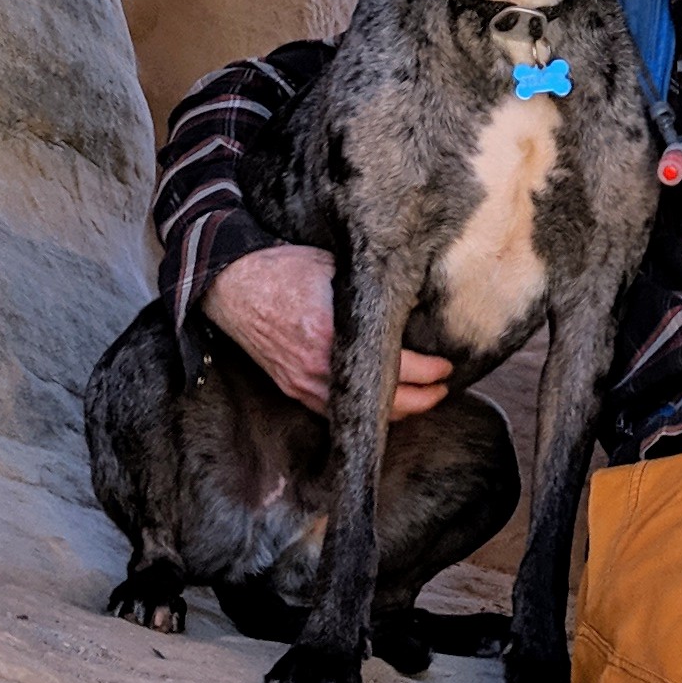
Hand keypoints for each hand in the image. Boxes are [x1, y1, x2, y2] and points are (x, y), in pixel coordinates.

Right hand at [208, 244, 452, 419]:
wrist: (233, 286)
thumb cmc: (284, 269)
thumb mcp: (335, 267)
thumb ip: (370, 289)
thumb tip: (412, 295)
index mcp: (335, 334)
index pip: (400, 366)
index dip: (431, 371)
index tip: (448, 367)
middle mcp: (321, 367)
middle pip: (387, 402)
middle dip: (423, 399)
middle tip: (444, 388)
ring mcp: (305, 383)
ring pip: (362, 415)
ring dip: (397, 411)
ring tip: (422, 398)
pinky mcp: (293, 389)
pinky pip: (336, 412)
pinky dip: (364, 412)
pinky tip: (382, 403)